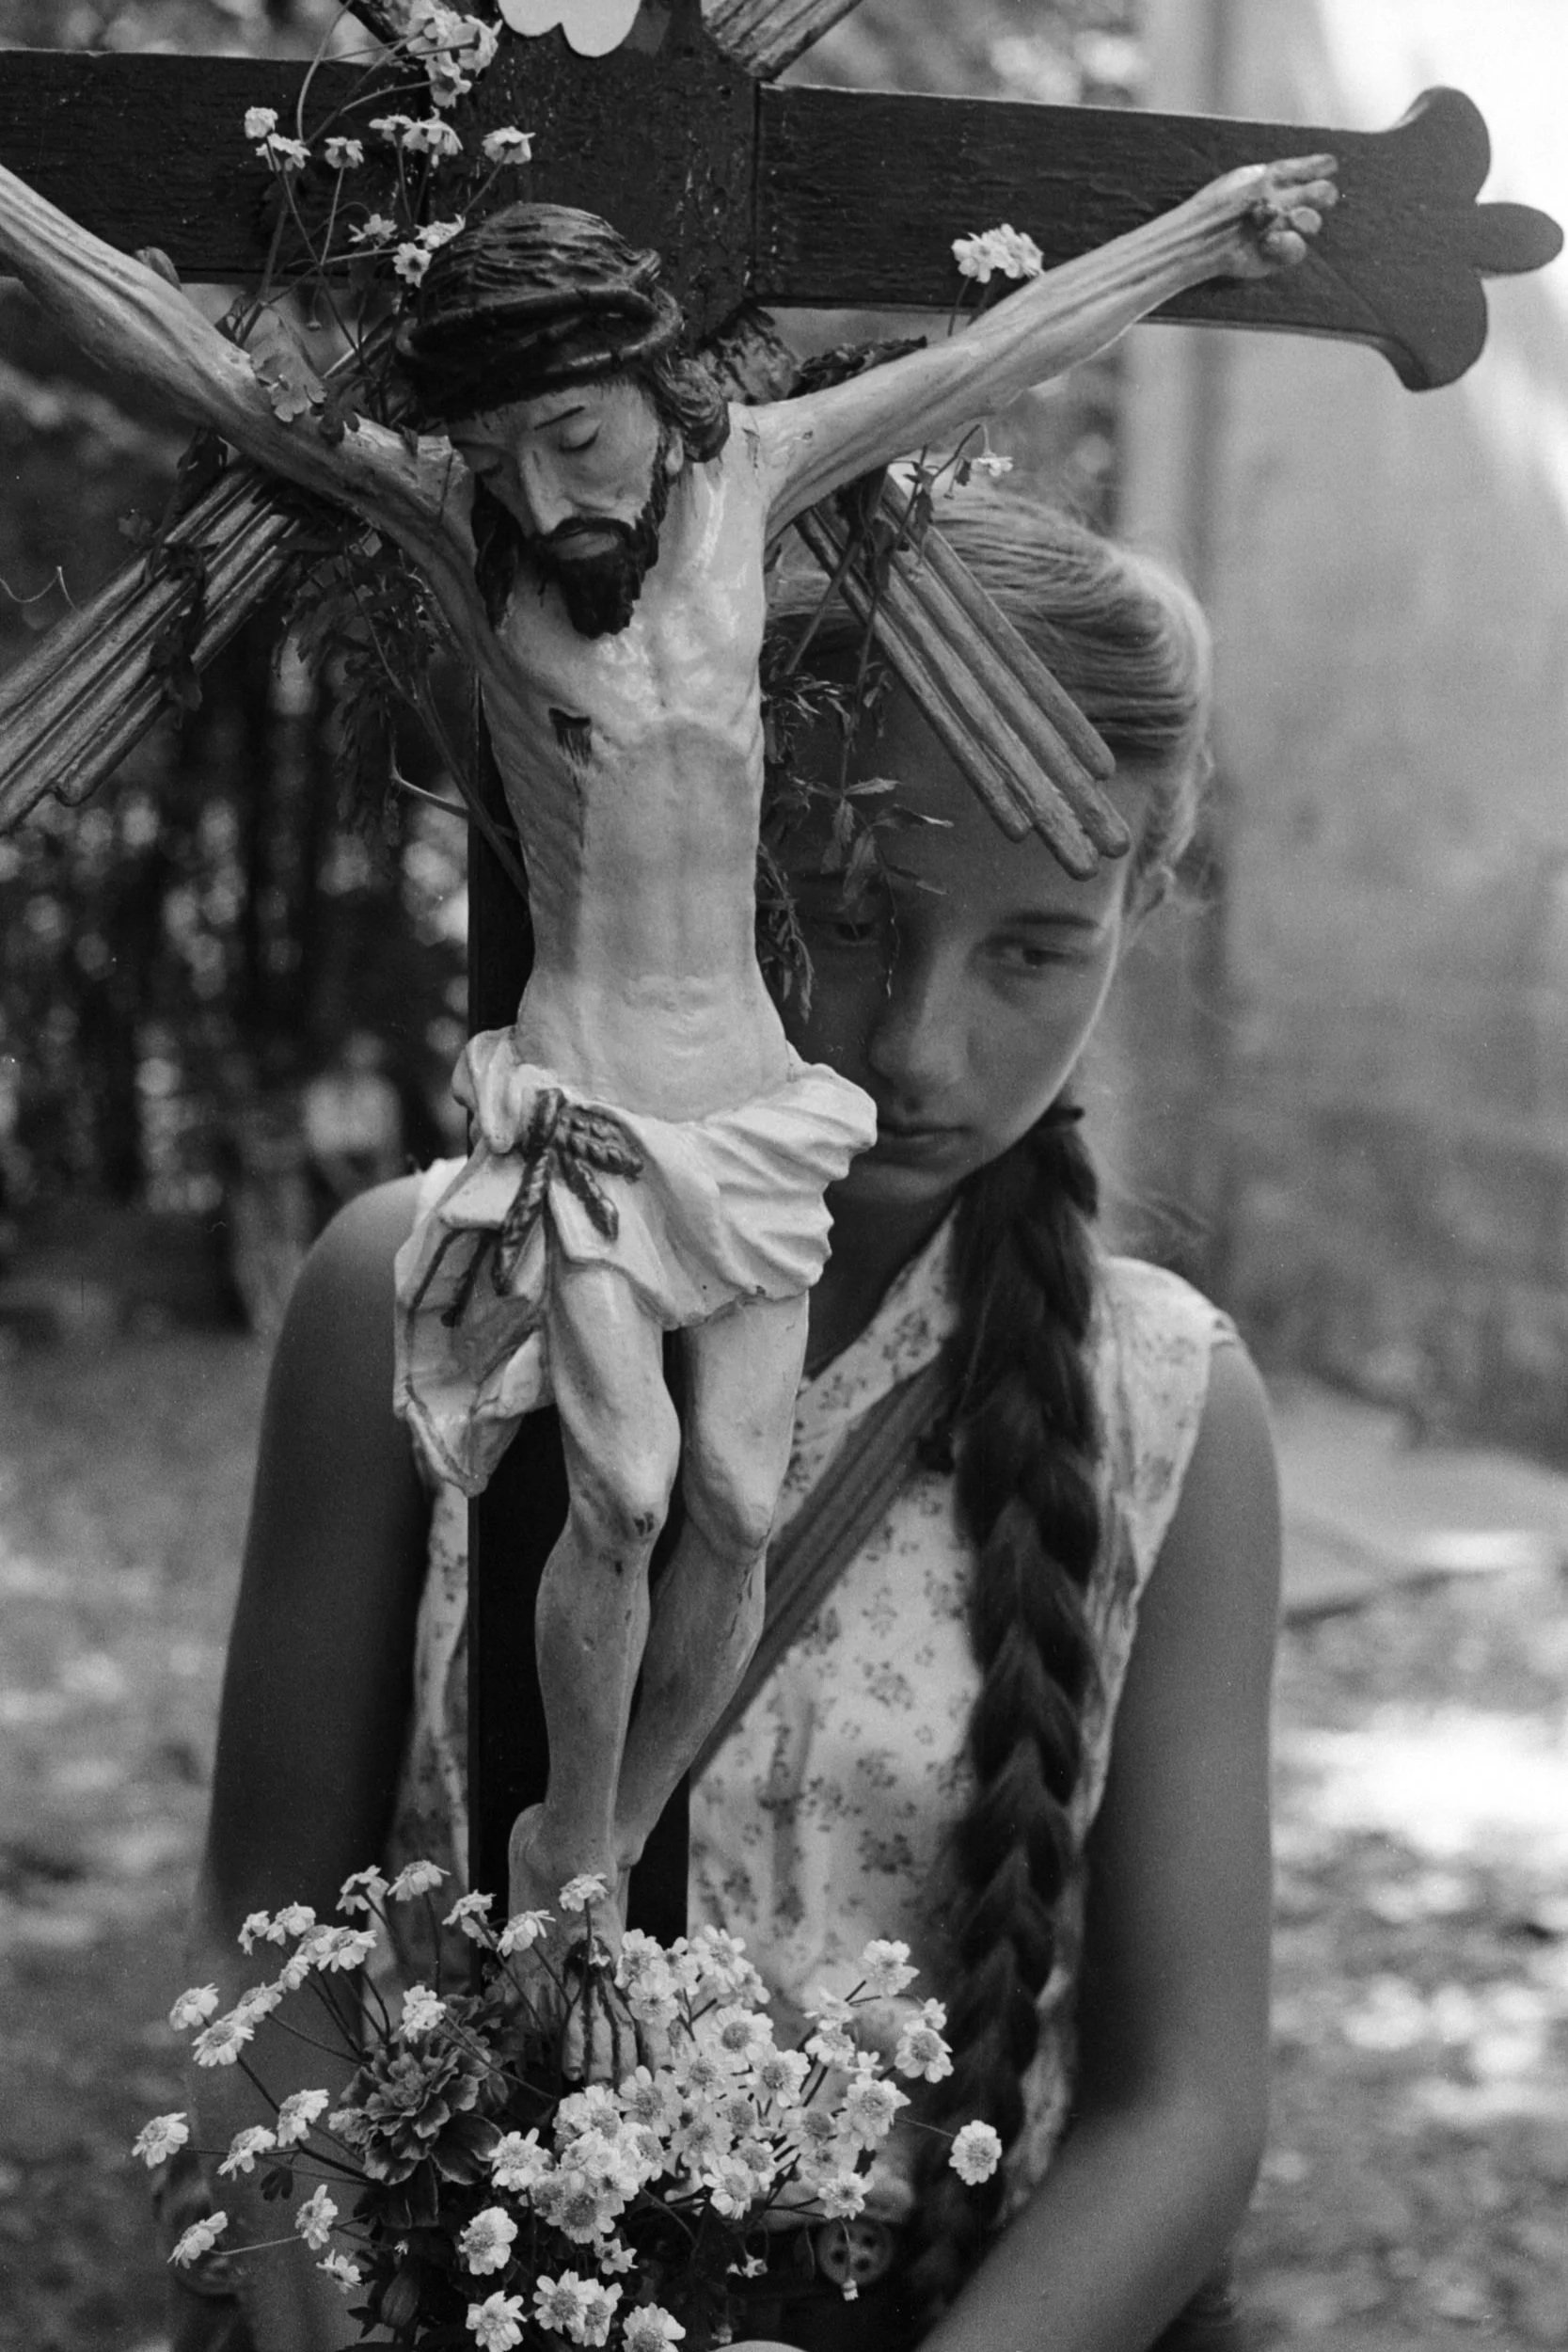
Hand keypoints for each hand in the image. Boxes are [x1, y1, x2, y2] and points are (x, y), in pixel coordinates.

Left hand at [1192, 153, 1339, 278]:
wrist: (1198, 238)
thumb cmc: (1217, 204)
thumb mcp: (1247, 177)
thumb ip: (1283, 171)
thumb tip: (1317, 164)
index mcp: (1279, 182)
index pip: (1312, 170)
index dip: (1322, 166)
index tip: (1329, 165)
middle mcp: (1286, 205)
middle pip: (1322, 195)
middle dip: (1323, 193)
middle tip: (1318, 194)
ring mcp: (1283, 231)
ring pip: (1312, 222)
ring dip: (1307, 218)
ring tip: (1292, 217)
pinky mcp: (1277, 257)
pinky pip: (1297, 248)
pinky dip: (1288, 242)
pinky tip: (1270, 240)